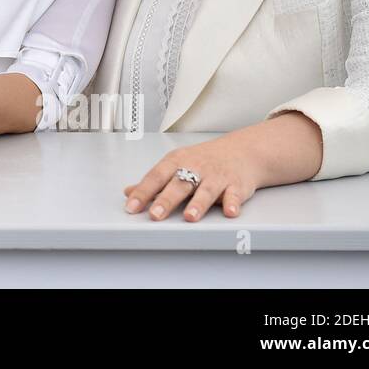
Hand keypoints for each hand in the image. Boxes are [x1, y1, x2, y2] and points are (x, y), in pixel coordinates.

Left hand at [123, 133, 263, 220]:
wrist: (239, 151)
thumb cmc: (202, 160)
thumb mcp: (175, 165)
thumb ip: (154, 182)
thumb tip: (128, 192)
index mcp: (176, 162)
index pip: (155, 177)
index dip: (142, 192)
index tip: (131, 207)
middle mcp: (195, 168)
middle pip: (179, 185)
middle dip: (166, 200)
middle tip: (155, 215)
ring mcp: (216, 177)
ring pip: (206, 190)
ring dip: (198, 204)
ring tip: (189, 217)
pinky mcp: (236, 185)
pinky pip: (234, 195)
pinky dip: (233, 203)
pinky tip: (230, 212)